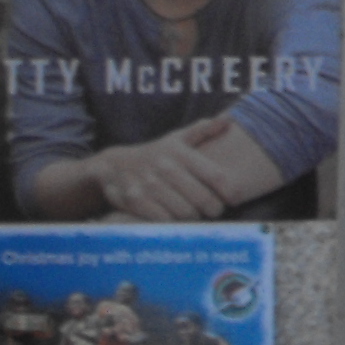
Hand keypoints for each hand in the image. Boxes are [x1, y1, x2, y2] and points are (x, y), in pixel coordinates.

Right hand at [90, 119, 243, 220]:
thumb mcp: (176, 138)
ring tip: (196, 215)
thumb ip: (203, 130)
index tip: (232, 198)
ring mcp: (149, 185)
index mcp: (180, 153)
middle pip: (202, 199)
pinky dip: (174, 224)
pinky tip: (176, 220)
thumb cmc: (155, 154)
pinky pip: (164, 220)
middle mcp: (166, 168)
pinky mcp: (135, 201)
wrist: (113, 166)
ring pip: (185, 212)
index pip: (216, 176)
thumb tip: (228, 120)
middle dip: (213, 209)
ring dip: (194, 218)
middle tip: (214, 210)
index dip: (229, 191)